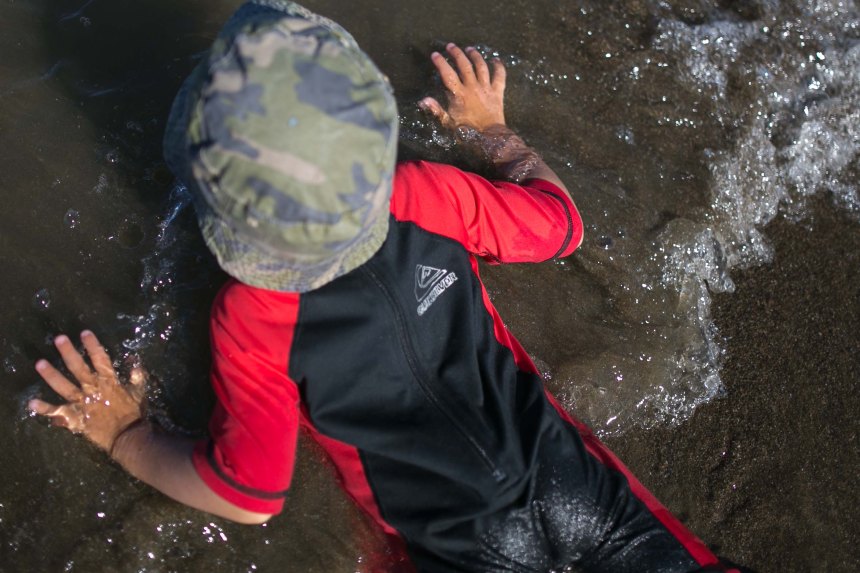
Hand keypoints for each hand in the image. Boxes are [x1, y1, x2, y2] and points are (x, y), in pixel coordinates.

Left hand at [29, 330, 144, 453]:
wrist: (127, 437)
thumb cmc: (134, 414)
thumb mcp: (139, 392)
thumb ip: (137, 375)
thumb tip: (135, 359)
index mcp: (109, 381)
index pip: (100, 359)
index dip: (92, 345)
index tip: (84, 332)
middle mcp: (93, 389)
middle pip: (78, 368)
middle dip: (68, 353)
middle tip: (58, 339)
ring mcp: (82, 403)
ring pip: (64, 387)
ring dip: (51, 375)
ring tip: (40, 363)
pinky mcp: (75, 417)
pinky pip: (57, 412)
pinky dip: (45, 408)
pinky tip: (32, 402)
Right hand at [419, 43, 506, 132]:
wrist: (490, 138)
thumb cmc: (467, 132)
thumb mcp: (448, 123)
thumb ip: (436, 110)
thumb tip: (423, 100)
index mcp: (459, 94)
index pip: (448, 74)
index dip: (441, 63)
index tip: (435, 54)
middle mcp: (473, 87)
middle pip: (464, 65)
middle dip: (457, 54)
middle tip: (451, 46)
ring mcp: (486, 88)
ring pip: (481, 66)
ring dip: (475, 56)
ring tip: (470, 49)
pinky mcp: (498, 92)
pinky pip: (500, 76)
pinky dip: (498, 66)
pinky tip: (495, 60)